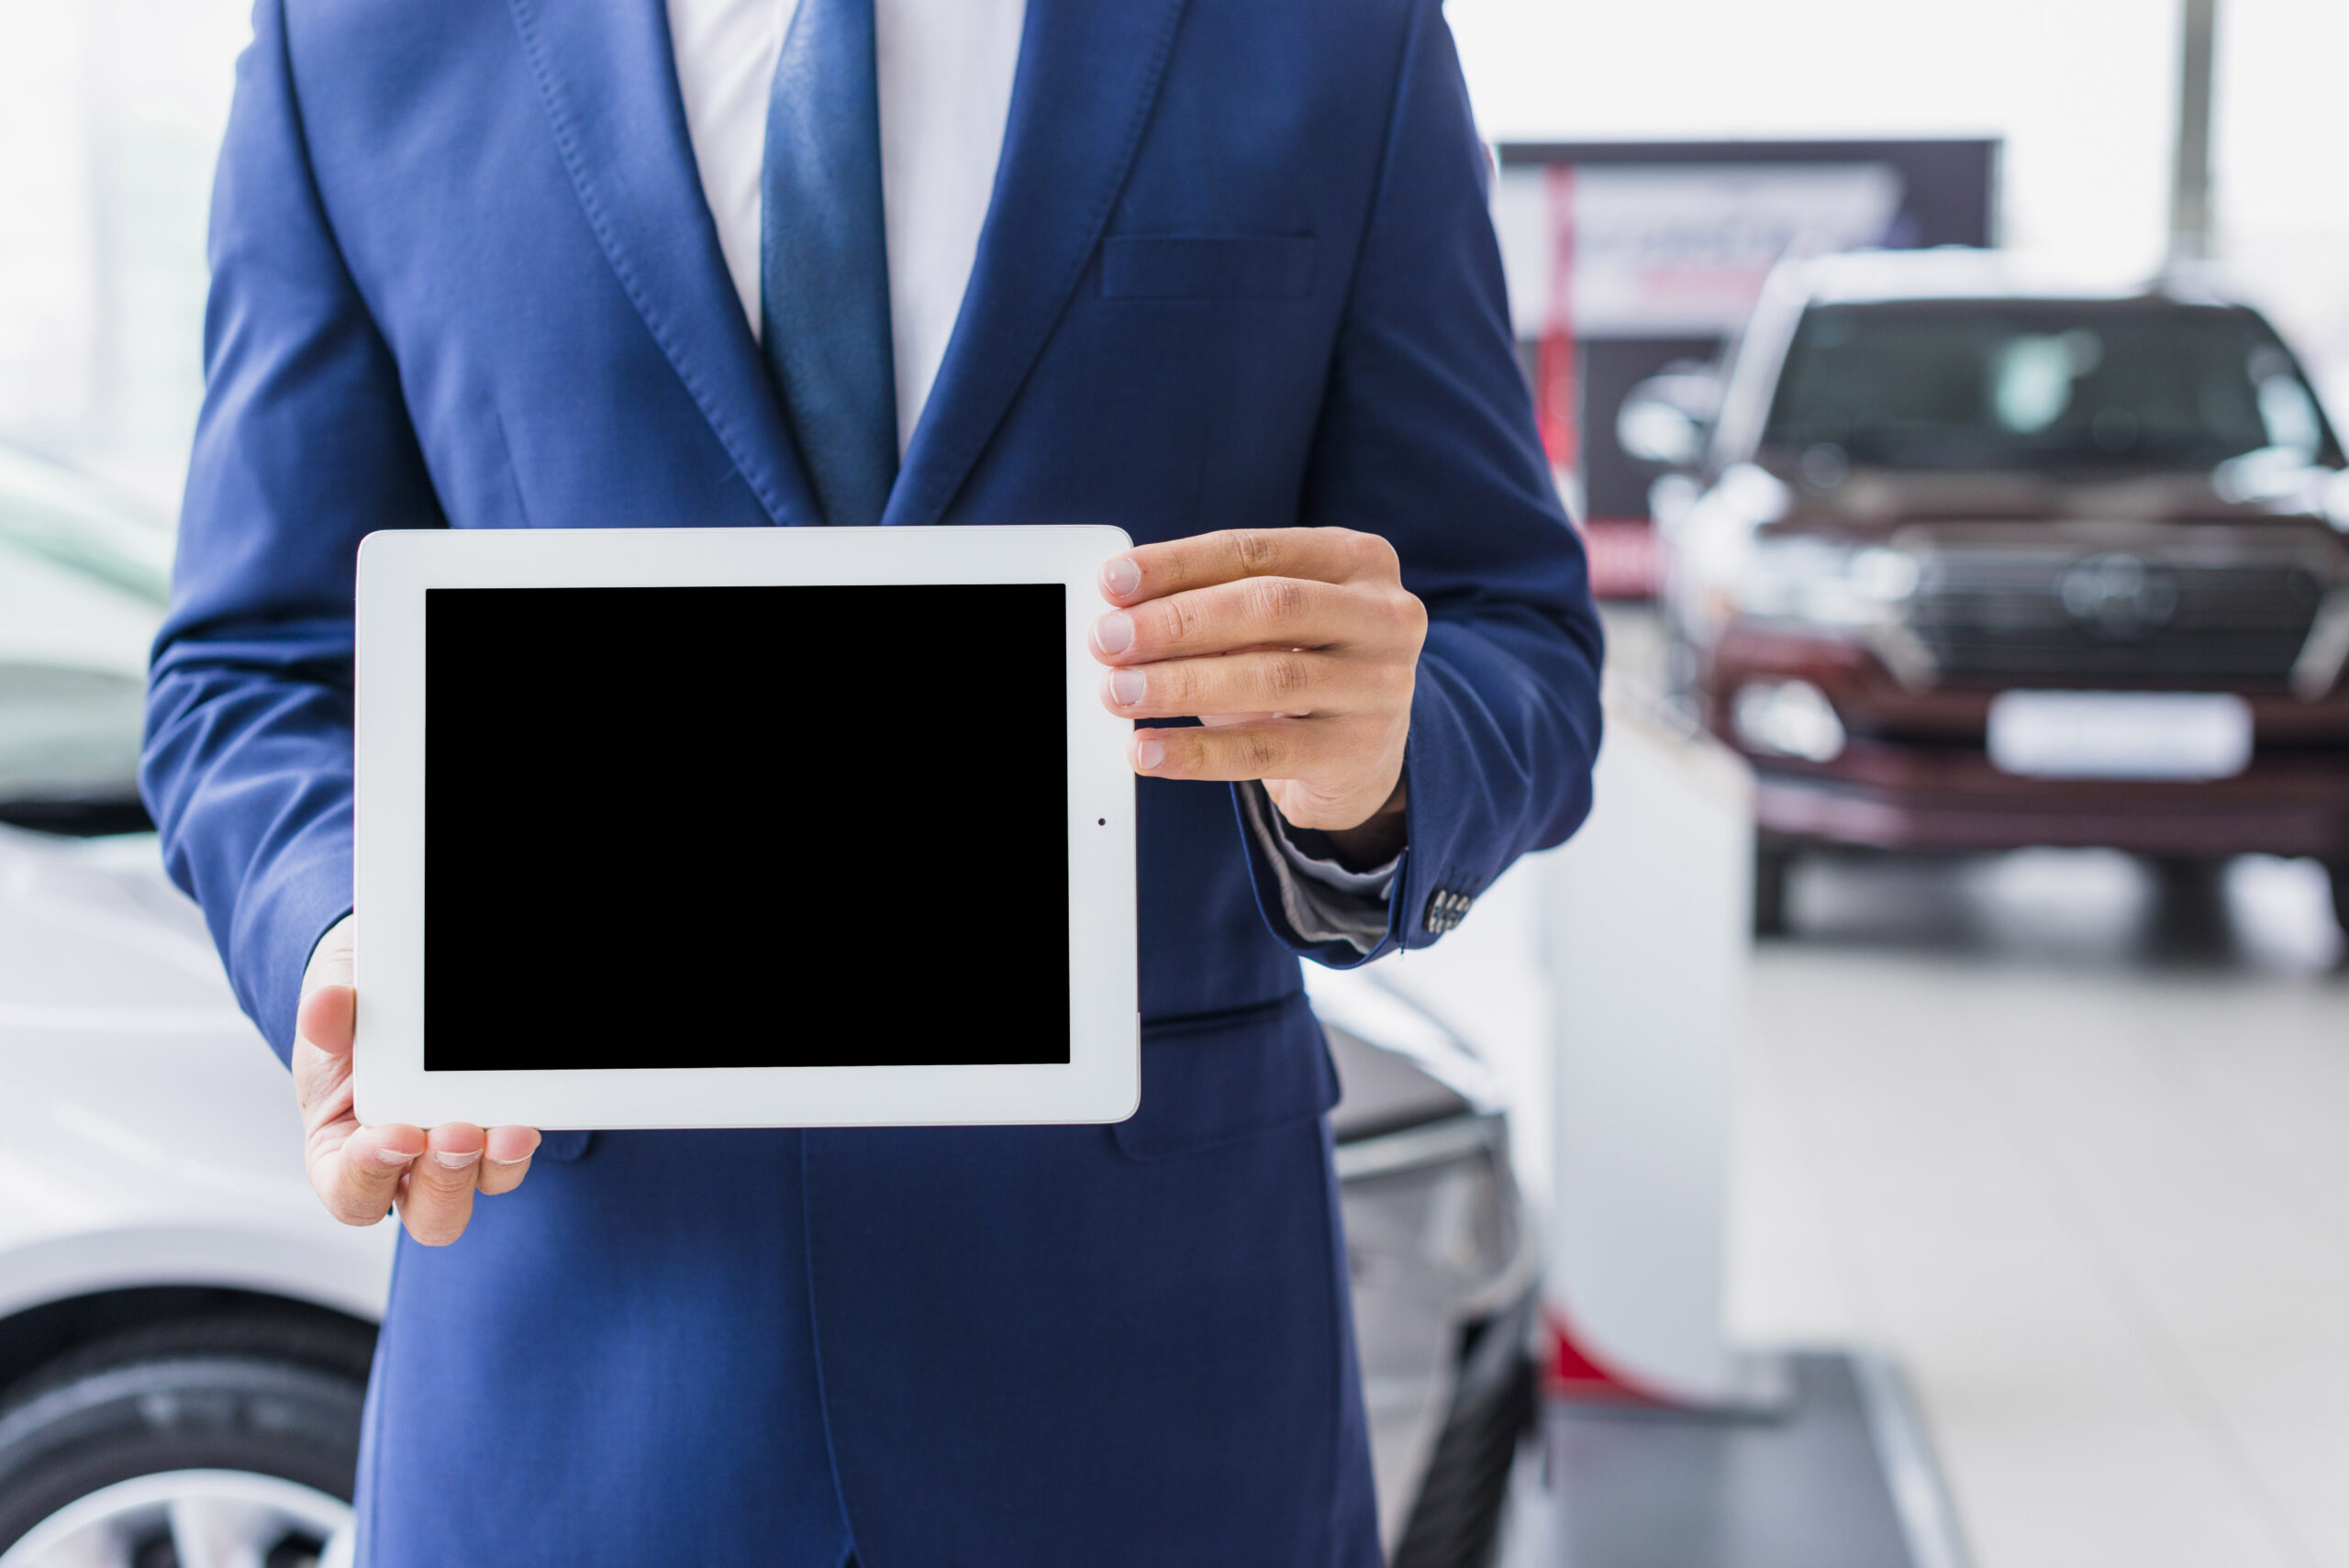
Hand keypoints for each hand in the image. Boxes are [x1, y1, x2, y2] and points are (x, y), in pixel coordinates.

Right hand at [292, 917, 539, 1245]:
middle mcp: (405, 1171)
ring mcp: (457, 1157)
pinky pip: (516, 1152)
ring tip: (510, 1132)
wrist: (394, 999)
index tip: (398, 1134)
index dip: (372, 1174)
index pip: (354, 1194)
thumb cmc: (352, 1032)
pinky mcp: (496, 1134)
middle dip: (446, 1181)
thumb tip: (325, 1006)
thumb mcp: (332, 1021)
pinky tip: (528, 1112)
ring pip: (483, 1186)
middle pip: (431, 1215)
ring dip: (499, 1164)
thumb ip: (327, 1020)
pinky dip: (522, 1137)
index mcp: (344, 1160)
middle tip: (458, 1135)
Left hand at [1091, 528, 1425, 866]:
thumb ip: (1210, 602)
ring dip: (1180, 685)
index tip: (1112, 581)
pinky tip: (1147, 751)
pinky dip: (1197, 752)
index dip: (1177, 564)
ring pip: (1269, 678)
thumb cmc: (1300, 662)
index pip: (1254, 551)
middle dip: (1177, 623)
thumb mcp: (1269, 621)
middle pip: (1268, 607)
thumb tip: (1118, 610)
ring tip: (1117, 692)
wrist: (1362, 753)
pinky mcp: (1361, 751)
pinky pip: (1266, 752)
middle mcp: (1384, 615)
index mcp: (1358, 558)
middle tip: (1108, 641)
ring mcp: (1381, 686)